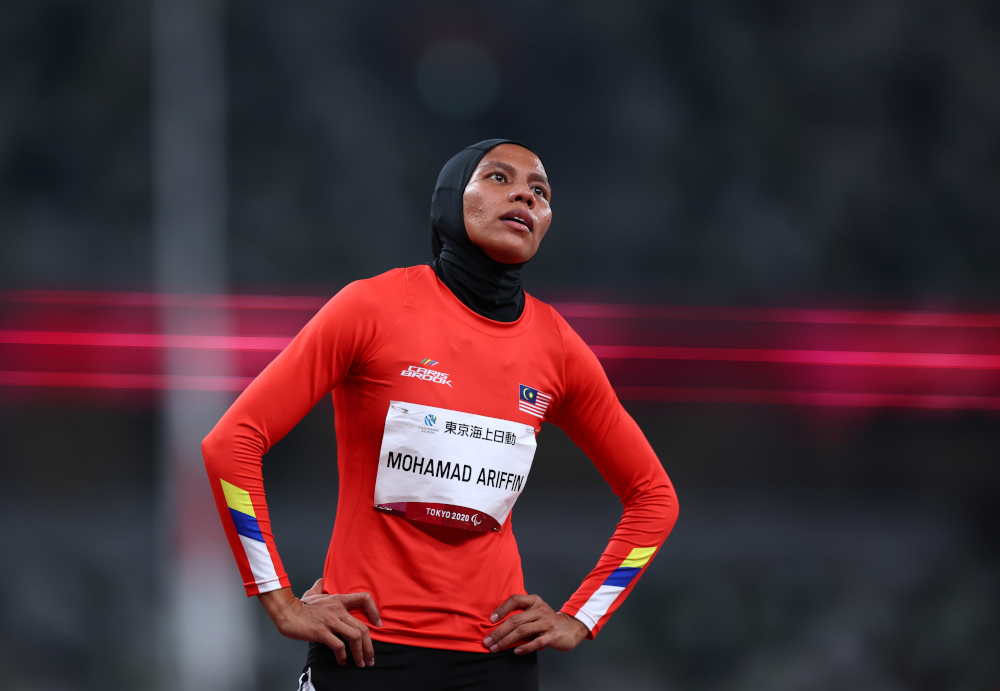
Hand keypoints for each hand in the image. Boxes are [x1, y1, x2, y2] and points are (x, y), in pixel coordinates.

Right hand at [257, 579, 381, 667]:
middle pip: (363, 628)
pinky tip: (342, 661)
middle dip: (369, 647)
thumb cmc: (299, 605)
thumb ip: (320, 587)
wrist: (286, 612)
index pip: (364, 599)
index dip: (374, 612)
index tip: (378, 625)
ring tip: (360, 663)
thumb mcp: (312, 593)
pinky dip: (343, 655)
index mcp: (339, 600)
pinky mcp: (322, 632)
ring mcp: (331, 621)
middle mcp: (338, 610)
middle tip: (370, 659)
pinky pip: (339, 645)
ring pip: (355, 637)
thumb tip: (321, 581)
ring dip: (360, 653)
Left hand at [483, 594, 588, 654]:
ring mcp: (547, 622)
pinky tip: (515, 651)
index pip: (515, 599)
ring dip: (506, 641)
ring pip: (522, 631)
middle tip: (488, 641)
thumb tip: (497, 625)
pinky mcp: (552, 635)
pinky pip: (535, 642)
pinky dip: (524, 647)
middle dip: (499, 632)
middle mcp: (540, 610)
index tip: (491, 620)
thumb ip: (521, 614)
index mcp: (534, 601)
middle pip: (515, 620)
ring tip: (496, 648)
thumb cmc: (547, 620)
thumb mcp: (535, 611)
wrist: (571, 628)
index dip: (502, 609)